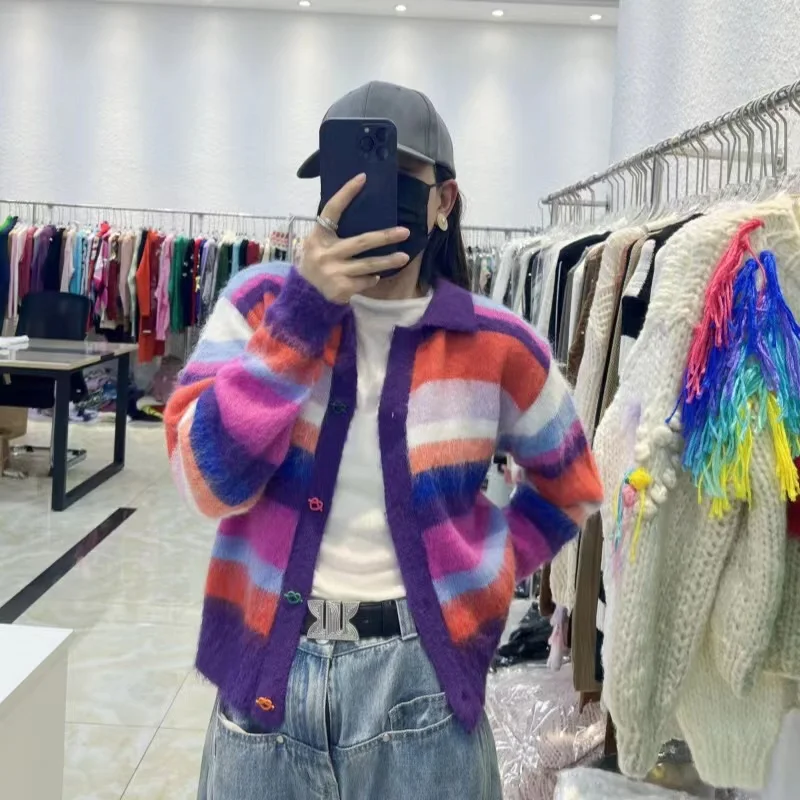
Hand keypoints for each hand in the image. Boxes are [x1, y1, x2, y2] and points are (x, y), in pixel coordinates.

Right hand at [299, 173, 410, 303]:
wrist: (304, 293)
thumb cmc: (318, 261)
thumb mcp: (319, 242)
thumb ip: (334, 230)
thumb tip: (365, 213)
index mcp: (319, 235)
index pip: (332, 209)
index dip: (346, 193)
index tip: (362, 178)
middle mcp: (325, 252)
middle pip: (361, 242)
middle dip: (385, 237)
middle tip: (405, 232)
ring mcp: (333, 271)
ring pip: (368, 265)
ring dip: (388, 261)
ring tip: (404, 257)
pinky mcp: (341, 288)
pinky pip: (365, 280)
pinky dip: (372, 278)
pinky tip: (374, 276)